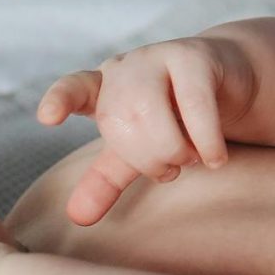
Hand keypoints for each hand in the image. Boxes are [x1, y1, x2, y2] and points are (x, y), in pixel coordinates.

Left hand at [36, 34, 256, 226]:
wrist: (227, 83)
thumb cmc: (173, 117)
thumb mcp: (135, 151)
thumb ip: (105, 180)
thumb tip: (77, 217)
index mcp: (104, 87)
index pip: (75, 89)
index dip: (60, 100)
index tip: (48, 118)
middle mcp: (127, 68)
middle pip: (120, 119)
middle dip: (147, 158)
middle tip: (170, 171)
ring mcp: (161, 56)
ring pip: (152, 110)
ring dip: (173, 149)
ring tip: (192, 160)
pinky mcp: (197, 57)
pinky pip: (195, 104)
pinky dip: (204, 139)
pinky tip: (215, 159)